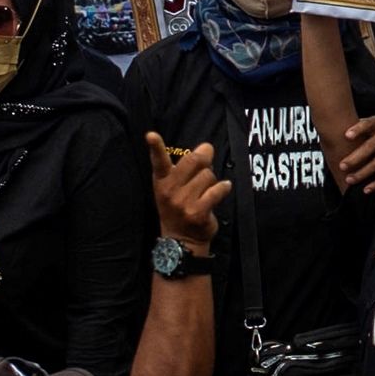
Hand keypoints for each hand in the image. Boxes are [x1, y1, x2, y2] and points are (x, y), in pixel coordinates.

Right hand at [145, 131, 227, 252]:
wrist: (182, 240)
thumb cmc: (179, 207)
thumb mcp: (173, 187)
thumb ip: (186, 167)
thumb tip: (206, 148)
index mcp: (162, 181)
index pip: (158, 161)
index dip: (155, 147)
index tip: (150, 135)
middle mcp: (170, 191)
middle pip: (194, 160)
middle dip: (205, 157)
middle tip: (206, 162)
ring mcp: (183, 203)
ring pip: (208, 175)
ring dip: (212, 180)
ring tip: (206, 191)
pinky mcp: (197, 212)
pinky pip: (218, 190)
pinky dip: (224, 188)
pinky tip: (222, 189)